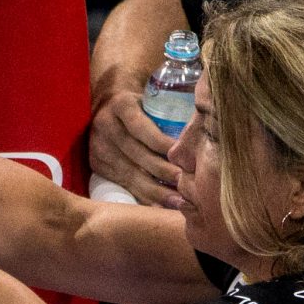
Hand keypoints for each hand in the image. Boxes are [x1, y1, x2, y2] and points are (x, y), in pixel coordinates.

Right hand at [89, 90, 184, 207]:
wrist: (105, 106)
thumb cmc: (140, 103)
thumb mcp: (149, 97)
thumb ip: (171, 105)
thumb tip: (205, 115)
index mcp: (121, 105)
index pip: (143, 129)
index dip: (163, 145)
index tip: (185, 158)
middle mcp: (106, 126)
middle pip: (138, 154)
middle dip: (164, 172)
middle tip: (187, 185)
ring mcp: (99, 148)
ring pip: (131, 174)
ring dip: (156, 190)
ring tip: (178, 201)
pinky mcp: (97, 166)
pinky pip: (124, 185)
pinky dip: (144, 197)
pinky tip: (160, 206)